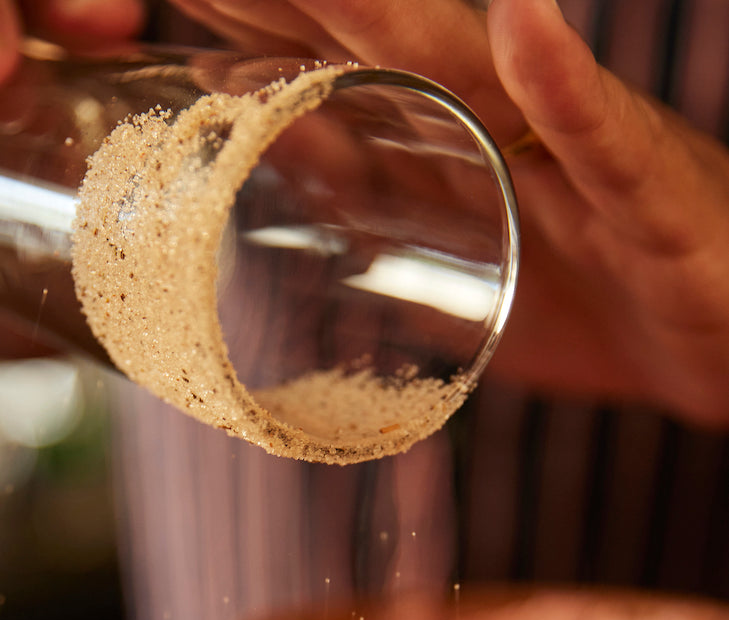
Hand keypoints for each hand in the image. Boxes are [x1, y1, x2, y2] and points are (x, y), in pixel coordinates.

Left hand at [170, 0, 728, 426]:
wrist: (717, 343)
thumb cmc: (587, 305)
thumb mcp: (461, 272)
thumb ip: (390, 223)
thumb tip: (297, 181)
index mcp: (465, 154)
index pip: (352, 81)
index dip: (269, 41)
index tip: (186, 9)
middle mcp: (514, 134)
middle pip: (395, 54)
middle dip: (302, 9)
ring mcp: (582, 160)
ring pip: (485, 76)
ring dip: (400, 20)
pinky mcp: (651, 203)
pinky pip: (607, 138)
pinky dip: (565, 87)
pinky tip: (525, 25)